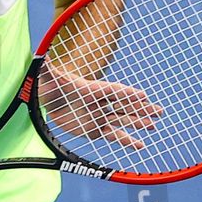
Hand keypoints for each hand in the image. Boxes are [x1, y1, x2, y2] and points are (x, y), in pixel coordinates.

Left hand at [36, 63, 162, 148]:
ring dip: (138, 123)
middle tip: (159, 111)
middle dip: (140, 108)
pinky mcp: (96, 130)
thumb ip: (47, 68)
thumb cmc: (49, 85)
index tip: (141, 96)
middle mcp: (99, 102)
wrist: (48, 99)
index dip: (126, 93)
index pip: (112, 91)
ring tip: (153, 125)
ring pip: (122, 120)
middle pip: (124, 105)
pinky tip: (140, 145)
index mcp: (90, 89)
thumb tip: (41, 56)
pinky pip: (114, 135)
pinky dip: (127, 140)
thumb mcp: (47, 77)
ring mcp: (99, 116)